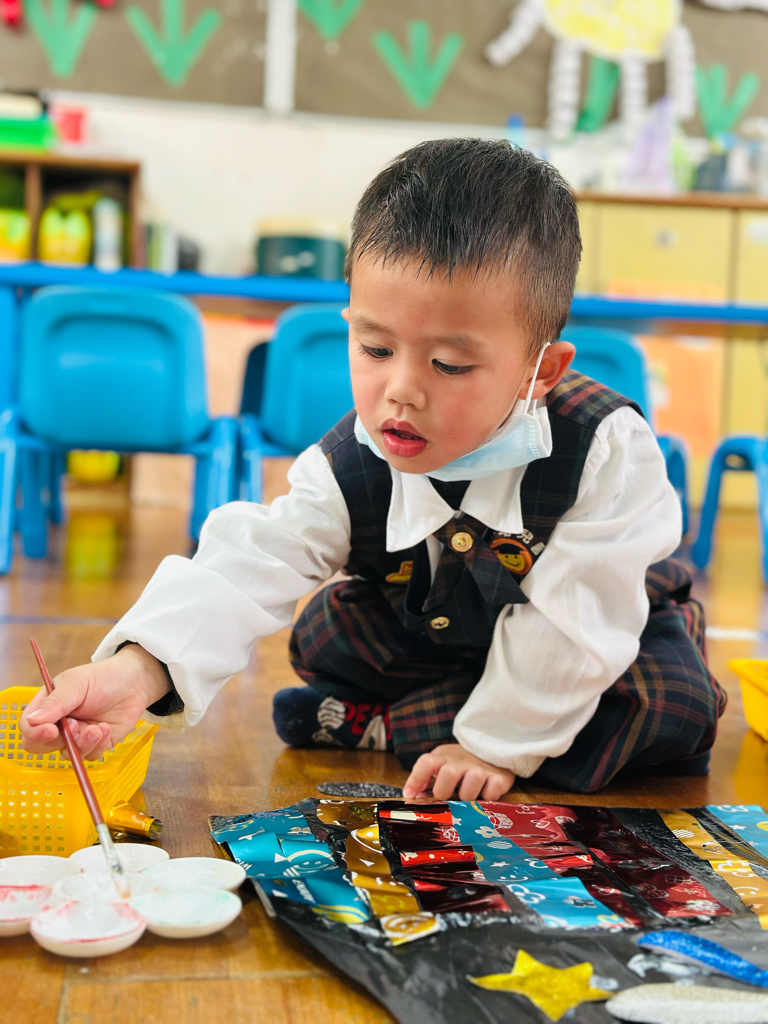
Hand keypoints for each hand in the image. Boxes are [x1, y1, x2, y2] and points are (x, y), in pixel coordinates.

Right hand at [20, 644, 171, 759]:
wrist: (134, 682)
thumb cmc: (102, 678)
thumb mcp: (76, 684)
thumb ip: (55, 703)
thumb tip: (32, 721)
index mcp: (47, 706)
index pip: (28, 727)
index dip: (35, 733)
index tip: (51, 730)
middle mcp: (58, 724)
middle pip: (42, 746)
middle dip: (60, 740)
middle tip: (77, 725)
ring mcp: (76, 736)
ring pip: (67, 754)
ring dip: (82, 743)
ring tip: (97, 728)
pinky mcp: (95, 744)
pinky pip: (89, 756)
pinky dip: (98, 744)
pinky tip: (106, 727)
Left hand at [402, 743, 514, 800]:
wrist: (494, 748)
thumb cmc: (461, 763)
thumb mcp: (442, 764)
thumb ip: (427, 780)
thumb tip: (412, 799)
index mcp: (443, 756)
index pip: (426, 762)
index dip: (416, 779)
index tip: (410, 795)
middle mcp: (461, 761)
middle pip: (448, 775)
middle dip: (444, 793)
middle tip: (447, 798)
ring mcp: (480, 769)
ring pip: (469, 788)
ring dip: (467, 798)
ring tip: (468, 799)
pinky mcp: (499, 777)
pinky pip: (491, 794)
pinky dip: (487, 799)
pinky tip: (485, 795)